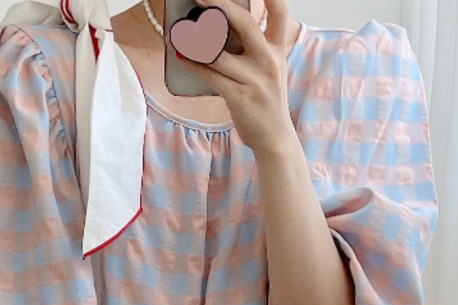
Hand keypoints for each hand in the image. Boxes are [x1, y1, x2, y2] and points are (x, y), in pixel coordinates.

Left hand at [169, 0, 293, 154]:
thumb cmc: (266, 102)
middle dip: (221, 5)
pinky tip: (181, 56)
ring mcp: (255, 80)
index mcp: (277, 51)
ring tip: (178, 30)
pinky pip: (211, 76)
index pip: (280, 14)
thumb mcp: (270, 70)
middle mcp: (268, 62)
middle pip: (246, 24)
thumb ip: (255, 48)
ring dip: (195, 40)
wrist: (275, 139)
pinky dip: (193, 64)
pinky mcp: (240, 98)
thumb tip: (221, 28)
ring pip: (220, 53)